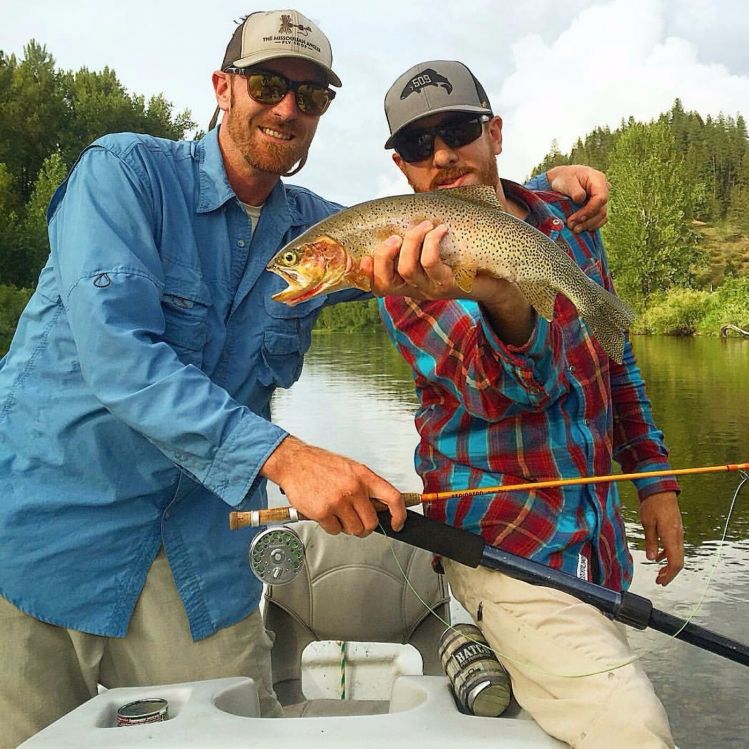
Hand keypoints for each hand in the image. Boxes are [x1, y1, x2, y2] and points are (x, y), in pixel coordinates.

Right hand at [261, 435, 404, 535]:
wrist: (294, 463)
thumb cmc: (320, 464)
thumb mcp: (350, 469)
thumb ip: (366, 486)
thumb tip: (380, 506)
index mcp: (364, 476)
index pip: (393, 498)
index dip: (399, 514)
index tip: (397, 523)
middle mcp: (353, 488)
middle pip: (371, 523)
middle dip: (365, 527)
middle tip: (356, 521)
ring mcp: (338, 501)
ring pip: (354, 530)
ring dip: (347, 527)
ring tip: (338, 513)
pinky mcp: (323, 512)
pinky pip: (335, 531)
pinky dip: (331, 526)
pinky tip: (325, 513)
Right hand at [360, 221, 533, 343]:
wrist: (497, 282)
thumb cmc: (463, 262)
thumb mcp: (438, 255)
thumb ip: (419, 243)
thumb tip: (406, 212)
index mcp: (409, 284)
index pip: (378, 286)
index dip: (366, 273)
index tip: (363, 255)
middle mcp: (417, 290)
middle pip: (387, 281)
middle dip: (384, 256)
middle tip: (394, 236)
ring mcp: (433, 289)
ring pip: (408, 268)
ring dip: (412, 241)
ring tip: (425, 224)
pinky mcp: (450, 284)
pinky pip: (432, 262)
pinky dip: (431, 242)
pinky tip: (440, 230)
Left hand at [547, 165, 609, 232]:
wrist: (562, 179)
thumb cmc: (564, 178)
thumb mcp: (566, 181)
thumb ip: (574, 190)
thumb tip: (580, 199)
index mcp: (598, 180)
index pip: (601, 198)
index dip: (590, 210)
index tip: (575, 218)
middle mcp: (603, 189)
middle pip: (602, 209)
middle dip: (587, 220)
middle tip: (572, 226)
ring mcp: (601, 199)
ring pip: (601, 216)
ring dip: (589, 225)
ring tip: (575, 229)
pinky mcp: (597, 207)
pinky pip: (599, 219)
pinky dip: (591, 225)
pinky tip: (581, 228)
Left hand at [639, 491, 683, 585]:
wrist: (660, 490)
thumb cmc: (652, 505)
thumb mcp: (647, 523)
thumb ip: (650, 542)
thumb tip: (651, 559)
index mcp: (671, 536)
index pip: (675, 562)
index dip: (669, 575)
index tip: (661, 582)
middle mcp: (678, 536)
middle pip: (678, 561)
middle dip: (669, 573)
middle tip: (659, 581)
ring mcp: (678, 533)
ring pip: (677, 554)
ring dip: (668, 565)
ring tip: (658, 573)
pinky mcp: (675, 529)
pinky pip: (674, 546)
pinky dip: (667, 554)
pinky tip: (657, 557)